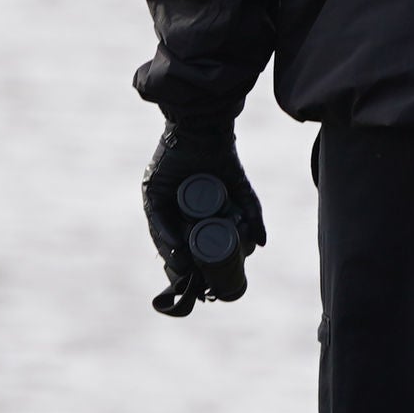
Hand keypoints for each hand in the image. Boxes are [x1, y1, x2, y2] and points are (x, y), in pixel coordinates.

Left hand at [142, 122, 266, 316]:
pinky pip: (155, 217)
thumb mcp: (241, 191)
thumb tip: (262, 244)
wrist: (208, 130)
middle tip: (196, 282)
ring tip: (186, 268)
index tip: (206, 282)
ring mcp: (160, 201)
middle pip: (172, 244)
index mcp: (189, 213)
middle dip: (182, 265)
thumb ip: (252, 215)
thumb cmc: (222, 158)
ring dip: (172, 253)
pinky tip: (176, 245)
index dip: (196, 264)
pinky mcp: (152, 190)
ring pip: (162, 234)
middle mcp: (171, 210)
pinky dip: (165, 232)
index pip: (188, 245)